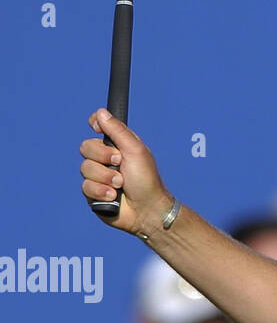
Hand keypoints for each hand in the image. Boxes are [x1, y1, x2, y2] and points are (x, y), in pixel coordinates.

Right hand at [80, 109, 172, 236]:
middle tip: (119, 162)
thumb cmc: (146, 179)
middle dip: (102, 156)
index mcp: (119, 145)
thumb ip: (117, 131)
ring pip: (84, 168)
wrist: (146, 210)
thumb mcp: (135, 151)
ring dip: (105, 177)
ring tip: (120, 185)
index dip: (95, 124)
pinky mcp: (92, 192)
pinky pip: (85, 186)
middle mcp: (106, 158)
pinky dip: (100, 191)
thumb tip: (100, 112)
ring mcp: (98, 175)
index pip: (99, 127)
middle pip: (86, 146)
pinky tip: (113, 197)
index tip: (96, 127)